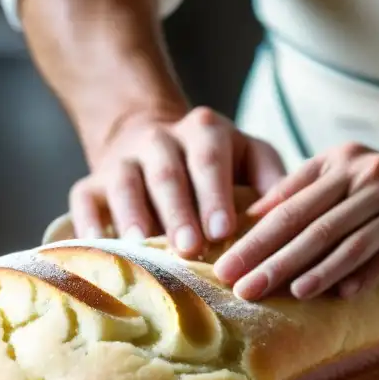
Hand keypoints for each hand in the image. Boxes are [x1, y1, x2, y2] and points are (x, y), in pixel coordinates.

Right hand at [69, 107, 284, 257]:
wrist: (150, 139)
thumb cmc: (216, 163)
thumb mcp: (250, 156)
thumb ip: (272, 180)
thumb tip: (294, 217)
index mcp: (205, 131)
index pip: (210, 160)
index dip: (215, 195)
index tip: (224, 231)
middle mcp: (160, 139)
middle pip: (168, 174)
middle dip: (178, 212)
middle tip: (189, 248)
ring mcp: (122, 160)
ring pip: (125, 184)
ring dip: (133, 215)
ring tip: (142, 247)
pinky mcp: (91, 183)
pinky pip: (84, 199)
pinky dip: (89, 223)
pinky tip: (97, 247)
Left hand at [212, 143, 378, 300]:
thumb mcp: (352, 179)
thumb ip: (305, 191)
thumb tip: (252, 215)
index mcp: (343, 164)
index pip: (289, 206)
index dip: (253, 238)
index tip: (222, 266)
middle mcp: (371, 178)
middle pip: (311, 225)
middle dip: (271, 258)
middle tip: (240, 286)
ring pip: (347, 242)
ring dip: (313, 270)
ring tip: (284, 293)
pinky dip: (362, 276)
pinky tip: (339, 295)